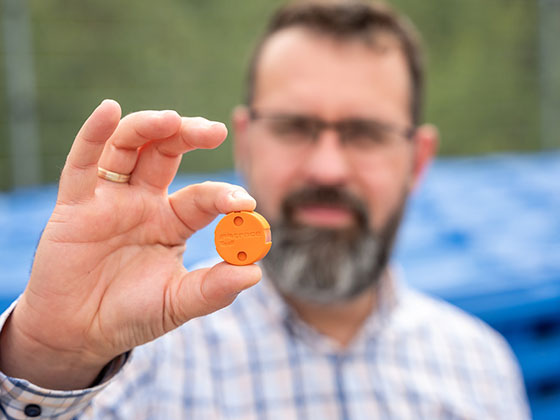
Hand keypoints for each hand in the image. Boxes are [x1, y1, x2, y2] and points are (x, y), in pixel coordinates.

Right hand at [0, 100, 260, 389]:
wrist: (79, 333)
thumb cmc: (132, 314)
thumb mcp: (179, 302)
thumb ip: (214, 288)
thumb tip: (256, 272)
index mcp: (173, 221)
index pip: (203, 197)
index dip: (224, 196)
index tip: (245, 203)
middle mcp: (143, 201)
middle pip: (167, 153)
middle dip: (189, 136)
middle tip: (214, 131)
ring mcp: (109, 199)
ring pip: (128, 147)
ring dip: (149, 128)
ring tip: (172, 120)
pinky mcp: (75, 203)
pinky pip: (83, 163)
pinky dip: (94, 134)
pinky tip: (108, 110)